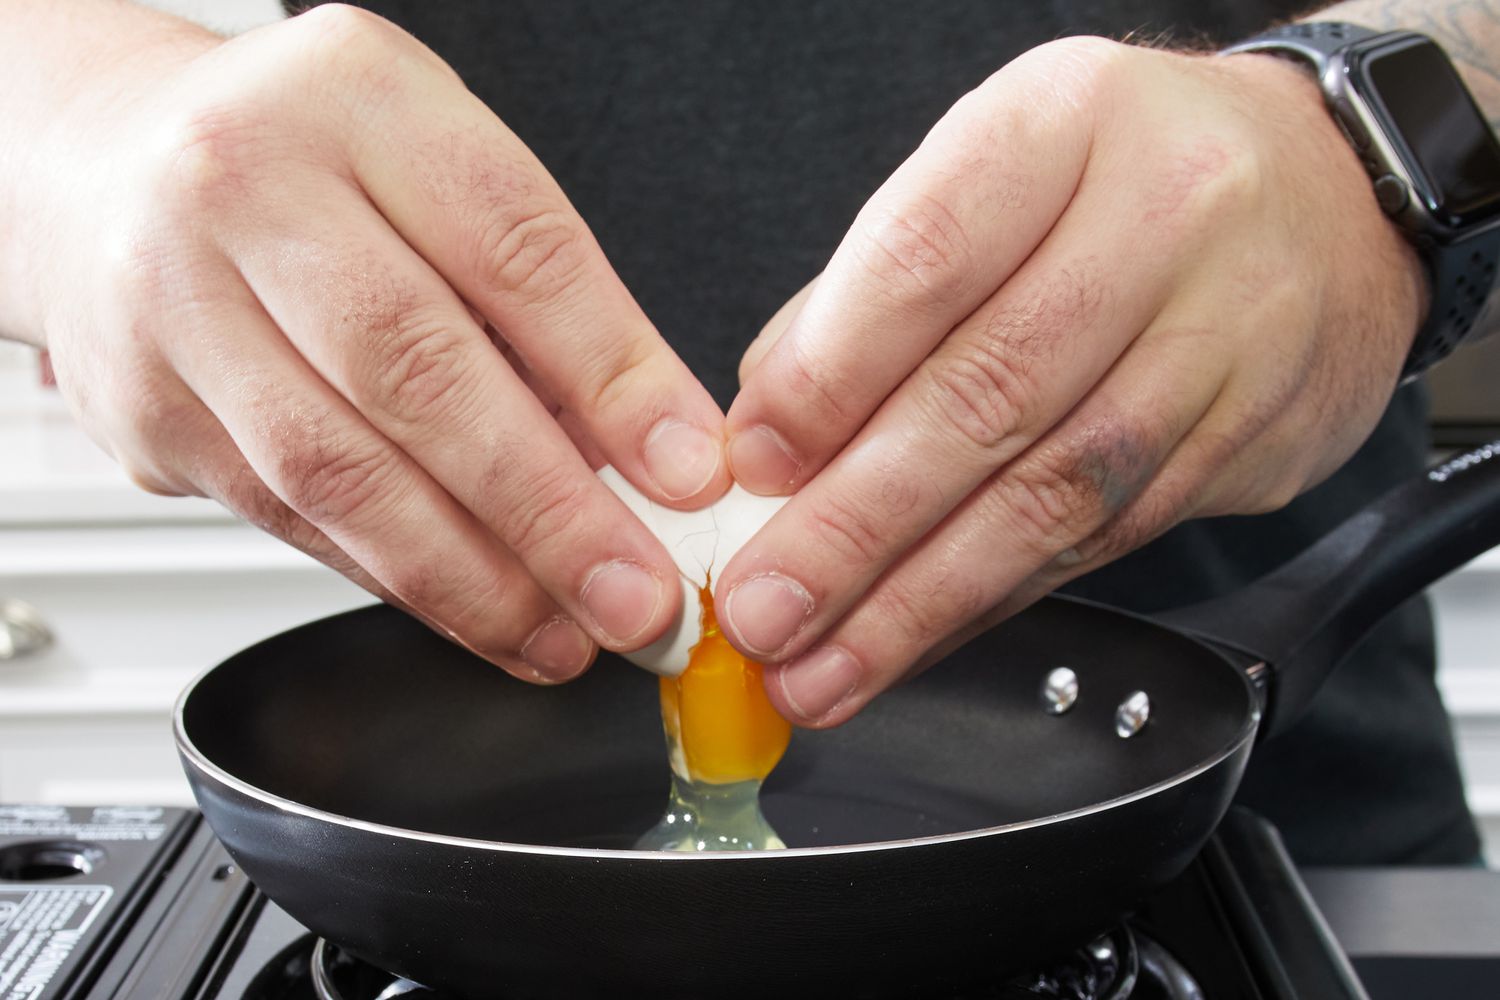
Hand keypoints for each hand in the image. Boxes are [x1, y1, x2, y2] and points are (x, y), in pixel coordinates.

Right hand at [19, 5, 730, 680]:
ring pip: (339, 470)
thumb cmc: (310, 165)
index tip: (687, 473)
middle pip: (419, 371)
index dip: (614, 375)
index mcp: (359, 99)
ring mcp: (176, 302)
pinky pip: (290, 518)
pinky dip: (397, 579)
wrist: (107, 169)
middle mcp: (248, 189)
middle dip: (546, 510)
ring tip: (563, 632)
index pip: (514, 248)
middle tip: (635, 594)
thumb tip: (650, 451)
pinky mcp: (148, 410)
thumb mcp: (438, 165)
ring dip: (471, 576)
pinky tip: (472, 610)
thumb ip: (539, 297)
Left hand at [716, 37, 1424, 725]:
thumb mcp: (990, 174)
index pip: (930, 255)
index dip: (829, 376)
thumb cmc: (1121, 181)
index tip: (754, 467)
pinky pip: (1106, 539)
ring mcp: (1225, 334)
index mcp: (1063, 124)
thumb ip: (867, 296)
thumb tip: (765, 435)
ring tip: (825, 666)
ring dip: (920, 601)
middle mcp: (1162, 220)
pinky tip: (919, 641)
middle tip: (765, 608)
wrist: (1331, 193)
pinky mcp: (1251, 437)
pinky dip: (994, 602)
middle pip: (989, 395)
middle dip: (857, 526)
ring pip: (1054, 492)